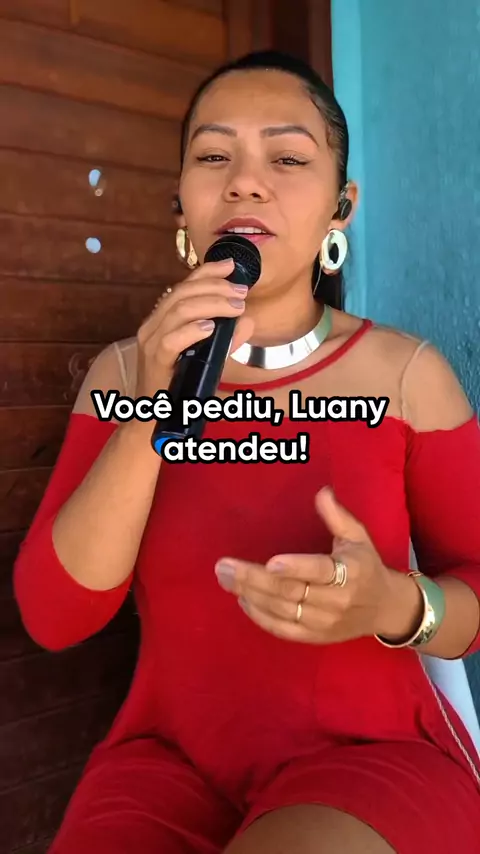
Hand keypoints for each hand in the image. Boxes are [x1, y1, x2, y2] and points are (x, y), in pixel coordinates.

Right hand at [135, 259, 254, 396]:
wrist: (155, 418)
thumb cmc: (180, 387)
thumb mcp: (208, 358)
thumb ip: (227, 340)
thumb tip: (248, 321)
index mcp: (161, 321)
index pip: (182, 286)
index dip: (207, 272)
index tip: (231, 266)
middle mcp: (152, 327)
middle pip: (182, 293)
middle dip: (216, 287)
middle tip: (242, 293)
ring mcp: (150, 344)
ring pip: (178, 310)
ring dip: (211, 305)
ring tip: (235, 308)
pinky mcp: (154, 363)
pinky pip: (171, 340)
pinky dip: (192, 330)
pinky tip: (211, 328)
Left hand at [214, 487, 422, 643]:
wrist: (385, 608)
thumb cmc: (366, 566)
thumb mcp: (357, 537)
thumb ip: (337, 516)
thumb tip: (322, 492)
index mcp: (350, 572)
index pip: (319, 571)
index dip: (295, 567)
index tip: (270, 563)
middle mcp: (336, 600)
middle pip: (290, 591)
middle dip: (253, 579)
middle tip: (224, 567)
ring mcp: (324, 622)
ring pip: (282, 610)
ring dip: (250, 594)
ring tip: (225, 578)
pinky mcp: (315, 636)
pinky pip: (283, 629)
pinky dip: (260, 616)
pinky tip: (242, 599)